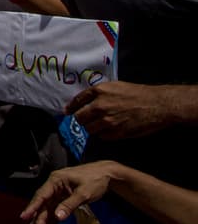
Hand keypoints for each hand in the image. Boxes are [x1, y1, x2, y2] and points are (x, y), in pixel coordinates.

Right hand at [20, 161, 118, 223]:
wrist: (107, 174)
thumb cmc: (95, 180)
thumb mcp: (83, 193)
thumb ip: (69, 205)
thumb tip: (57, 217)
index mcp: (56, 180)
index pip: (41, 195)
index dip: (32, 206)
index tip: (24, 216)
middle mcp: (54, 185)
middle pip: (43, 202)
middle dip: (37, 216)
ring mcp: (59, 190)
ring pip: (48, 205)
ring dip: (43, 217)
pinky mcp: (64, 195)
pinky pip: (55, 206)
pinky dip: (51, 215)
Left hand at [65, 82, 181, 140]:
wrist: (156, 104)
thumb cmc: (137, 94)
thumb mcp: (114, 87)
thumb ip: (98, 94)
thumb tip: (85, 102)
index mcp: (98, 92)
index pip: (76, 101)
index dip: (70, 108)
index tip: (67, 112)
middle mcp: (99, 106)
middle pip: (79, 118)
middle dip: (82, 120)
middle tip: (87, 120)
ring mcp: (107, 121)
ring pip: (90, 129)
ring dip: (93, 128)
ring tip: (101, 125)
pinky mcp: (116, 132)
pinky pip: (103, 137)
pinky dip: (104, 135)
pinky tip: (111, 129)